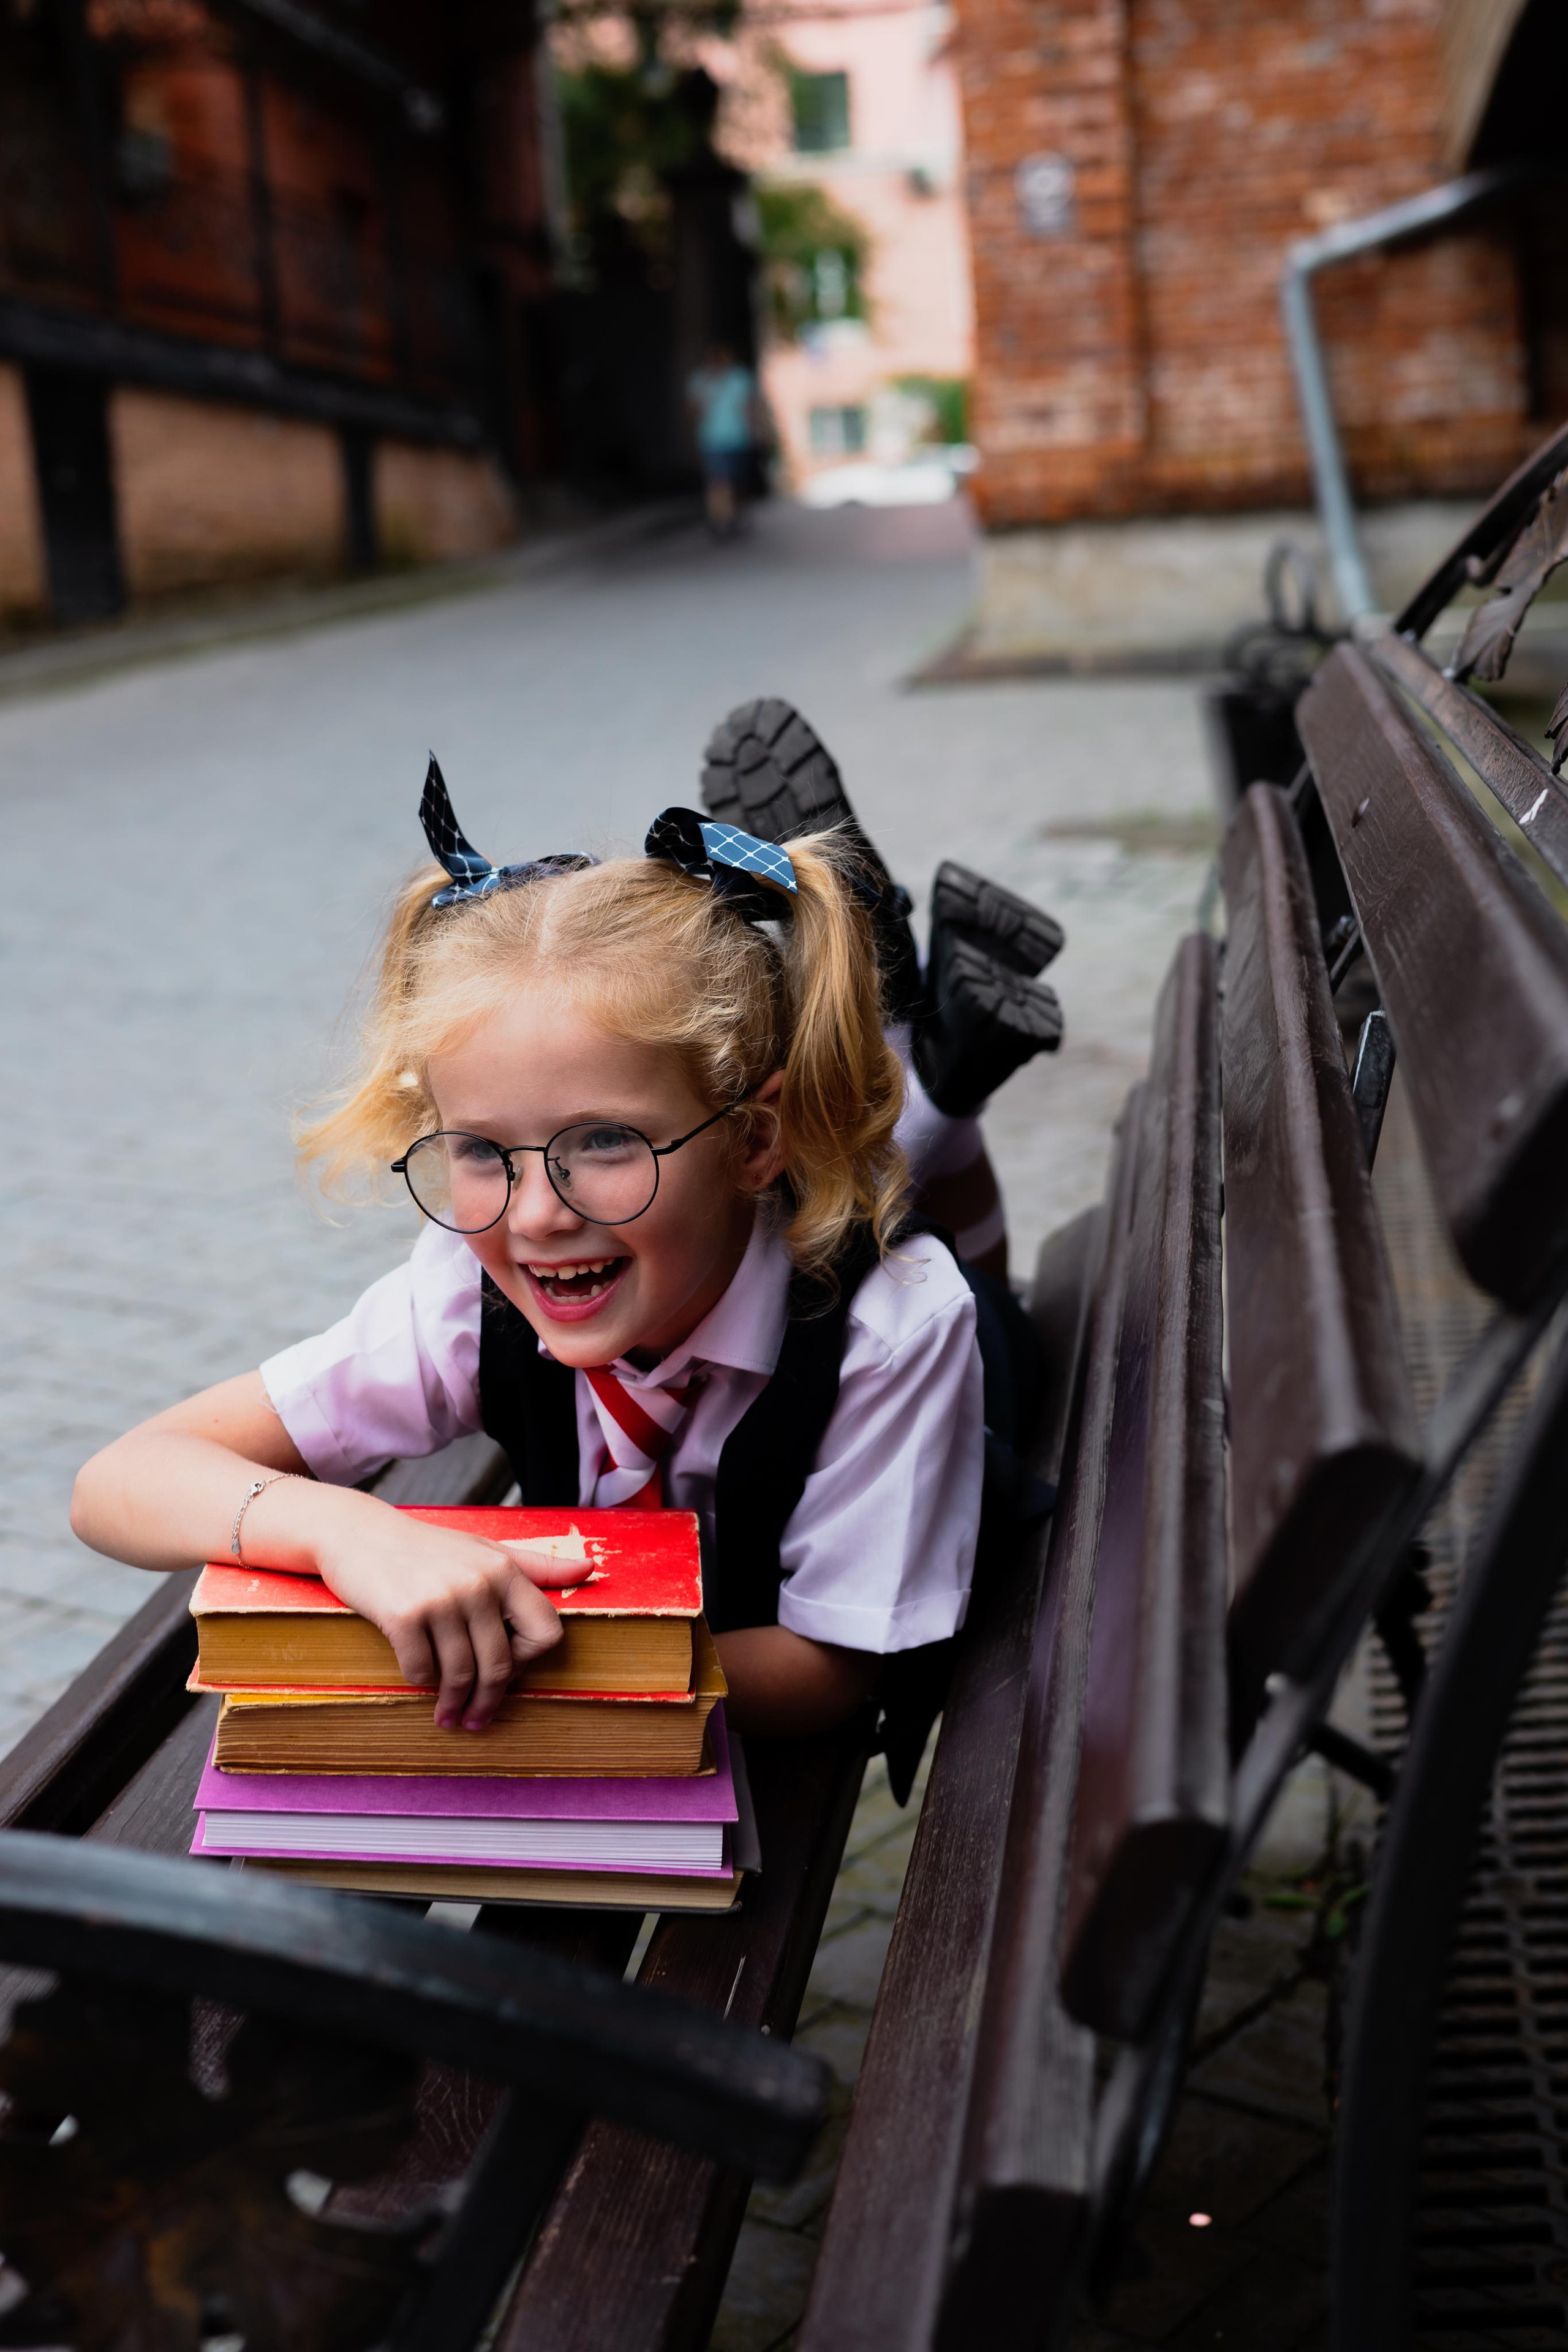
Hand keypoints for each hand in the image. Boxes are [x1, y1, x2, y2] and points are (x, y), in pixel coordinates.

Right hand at [317, 1514, 564, 1731]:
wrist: (359, 1534)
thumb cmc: (429, 1548)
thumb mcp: (487, 1550)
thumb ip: (537, 1566)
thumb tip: (589, 1568)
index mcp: (505, 1570)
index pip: (546, 1633)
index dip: (529, 1661)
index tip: (510, 1671)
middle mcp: (478, 1583)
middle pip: (501, 1665)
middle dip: (489, 1701)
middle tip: (476, 1719)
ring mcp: (440, 1599)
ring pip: (460, 1675)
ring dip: (453, 1704)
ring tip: (448, 1716)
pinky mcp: (402, 1615)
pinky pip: (421, 1670)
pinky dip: (421, 1683)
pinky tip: (419, 1682)